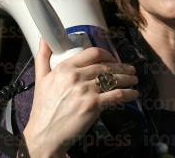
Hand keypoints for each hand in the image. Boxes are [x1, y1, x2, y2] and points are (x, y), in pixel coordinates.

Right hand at [23, 41, 138, 157]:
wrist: (44, 134)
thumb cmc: (43, 109)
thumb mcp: (40, 79)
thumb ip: (43, 57)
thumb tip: (44, 39)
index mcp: (64, 68)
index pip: (92, 53)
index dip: (107, 54)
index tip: (113, 58)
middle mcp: (75, 76)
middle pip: (106, 66)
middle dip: (122, 67)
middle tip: (130, 70)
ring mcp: (85, 90)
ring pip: (113, 79)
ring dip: (128, 78)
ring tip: (134, 79)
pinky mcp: (93, 105)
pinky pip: (116, 95)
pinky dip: (128, 93)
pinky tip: (133, 93)